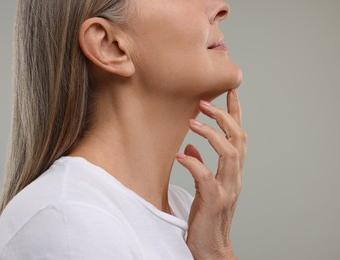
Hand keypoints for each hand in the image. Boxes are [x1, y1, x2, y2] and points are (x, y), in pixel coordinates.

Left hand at [176, 89, 245, 259]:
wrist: (210, 246)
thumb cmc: (207, 215)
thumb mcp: (205, 185)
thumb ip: (201, 164)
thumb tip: (190, 146)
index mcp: (233, 171)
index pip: (239, 135)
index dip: (236, 112)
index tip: (230, 91)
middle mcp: (235, 177)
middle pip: (239, 138)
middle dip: (225, 116)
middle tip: (204, 102)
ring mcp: (228, 188)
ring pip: (230, 153)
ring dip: (212, 134)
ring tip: (192, 122)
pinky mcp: (215, 201)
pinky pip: (207, 177)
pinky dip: (194, 163)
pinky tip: (181, 156)